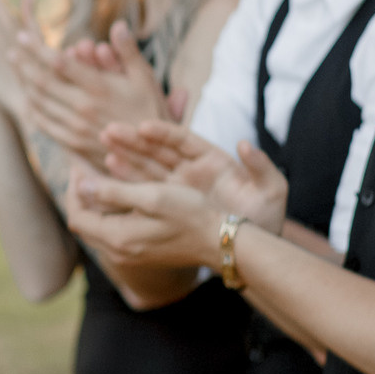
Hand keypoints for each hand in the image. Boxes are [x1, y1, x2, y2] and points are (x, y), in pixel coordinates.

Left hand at [12, 16, 167, 165]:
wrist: (150, 154)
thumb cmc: (149, 111)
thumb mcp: (145, 79)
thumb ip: (128, 52)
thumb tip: (118, 25)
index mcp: (99, 88)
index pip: (60, 63)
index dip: (37, 48)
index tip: (22, 36)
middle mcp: (83, 107)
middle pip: (41, 82)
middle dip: (23, 64)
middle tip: (11, 51)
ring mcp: (75, 127)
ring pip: (38, 102)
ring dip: (23, 84)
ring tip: (16, 70)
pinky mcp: (71, 142)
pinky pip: (43, 123)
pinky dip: (32, 108)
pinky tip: (28, 98)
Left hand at [65, 169, 221, 268]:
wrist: (222, 243)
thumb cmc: (191, 215)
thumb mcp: (152, 196)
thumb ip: (113, 192)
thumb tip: (81, 185)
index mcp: (117, 237)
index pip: (77, 215)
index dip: (73, 190)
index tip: (79, 167)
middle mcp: (118, 251)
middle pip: (83, 223)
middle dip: (80, 196)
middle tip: (84, 171)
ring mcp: (130, 255)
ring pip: (97, 228)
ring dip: (93, 204)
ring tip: (97, 180)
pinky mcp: (142, 253)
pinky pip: (113, 232)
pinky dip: (108, 213)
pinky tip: (118, 197)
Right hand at [103, 119, 288, 225]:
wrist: (253, 247)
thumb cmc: (265, 219)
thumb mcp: (271, 190)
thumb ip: (261, 167)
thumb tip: (245, 145)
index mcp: (214, 161)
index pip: (185, 141)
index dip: (164, 132)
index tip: (143, 127)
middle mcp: (192, 170)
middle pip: (159, 149)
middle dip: (134, 139)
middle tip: (108, 130)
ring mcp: (178, 187)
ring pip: (147, 165)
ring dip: (125, 154)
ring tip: (103, 142)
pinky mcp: (169, 203)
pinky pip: (145, 187)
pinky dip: (128, 177)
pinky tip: (109, 168)